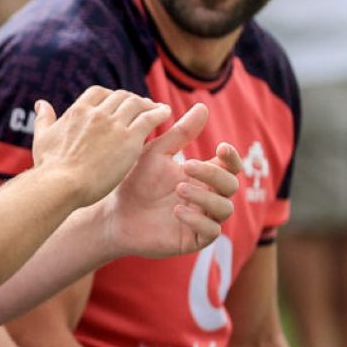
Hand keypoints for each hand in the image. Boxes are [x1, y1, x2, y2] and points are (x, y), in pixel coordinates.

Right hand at [31, 87, 170, 207]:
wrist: (62, 185)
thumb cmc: (51, 168)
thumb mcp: (43, 138)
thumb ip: (44, 119)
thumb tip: (41, 103)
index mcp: (78, 111)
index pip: (99, 93)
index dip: (111, 96)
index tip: (118, 103)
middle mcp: (97, 113)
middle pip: (120, 96)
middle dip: (132, 99)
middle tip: (142, 106)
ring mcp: (114, 124)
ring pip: (136, 104)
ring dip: (148, 104)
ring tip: (157, 109)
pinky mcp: (129, 139)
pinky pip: (150, 118)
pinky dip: (159, 112)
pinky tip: (166, 113)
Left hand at [97, 103, 241, 258]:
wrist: (114, 211)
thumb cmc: (136, 180)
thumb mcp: (158, 153)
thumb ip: (181, 133)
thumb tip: (203, 107)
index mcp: (203, 176)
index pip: (230, 166)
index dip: (232, 158)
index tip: (221, 147)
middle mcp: (207, 197)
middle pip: (231, 186)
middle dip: (213, 174)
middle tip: (187, 165)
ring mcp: (202, 218)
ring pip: (224, 208)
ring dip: (204, 196)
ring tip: (179, 189)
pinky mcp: (193, 239)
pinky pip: (211, 231)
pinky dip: (197, 219)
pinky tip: (177, 210)